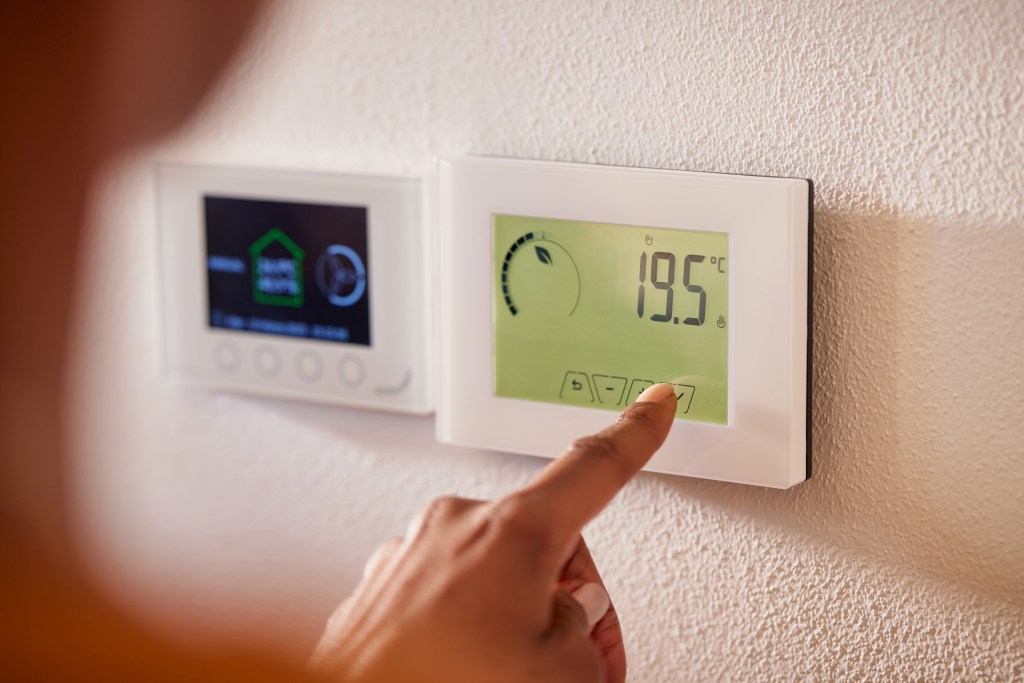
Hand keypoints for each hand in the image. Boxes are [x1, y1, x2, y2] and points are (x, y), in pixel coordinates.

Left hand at [309, 383, 677, 682]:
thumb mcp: (562, 673)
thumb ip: (584, 631)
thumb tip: (564, 619)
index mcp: (513, 530)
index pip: (594, 467)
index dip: (636, 433)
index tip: (654, 403)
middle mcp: (458, 525)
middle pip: (547, 539)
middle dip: (572, 596)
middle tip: (585, 659)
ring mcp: (413, 551)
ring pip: (495, 569)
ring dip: (519, 614)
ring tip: (518, 671)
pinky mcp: (382, 584)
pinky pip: (449, 589)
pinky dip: (471, 623)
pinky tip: (473, 666)